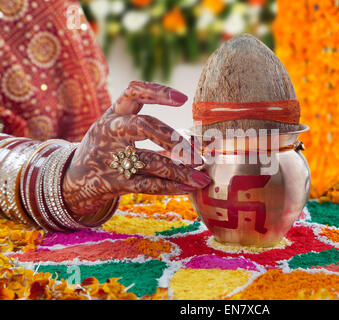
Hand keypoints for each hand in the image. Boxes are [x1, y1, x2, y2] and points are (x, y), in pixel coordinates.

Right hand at [62, 81, 210, 214]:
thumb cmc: (108, 150)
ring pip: (150, 161)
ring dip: (179, 170)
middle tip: (197, 155)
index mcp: (113, 114)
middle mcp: (109, 131)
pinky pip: (147, 184)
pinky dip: (170, 186)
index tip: (183, 99)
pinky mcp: (113, 182)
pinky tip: (187, 187)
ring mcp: (110, 157)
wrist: (72, 180)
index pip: (133, 92)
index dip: (157, 92)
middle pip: (143, 125)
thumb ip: (154, 132)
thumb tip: (197, 141)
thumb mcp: (121, 133)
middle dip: (173, 139)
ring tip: (201, 178)